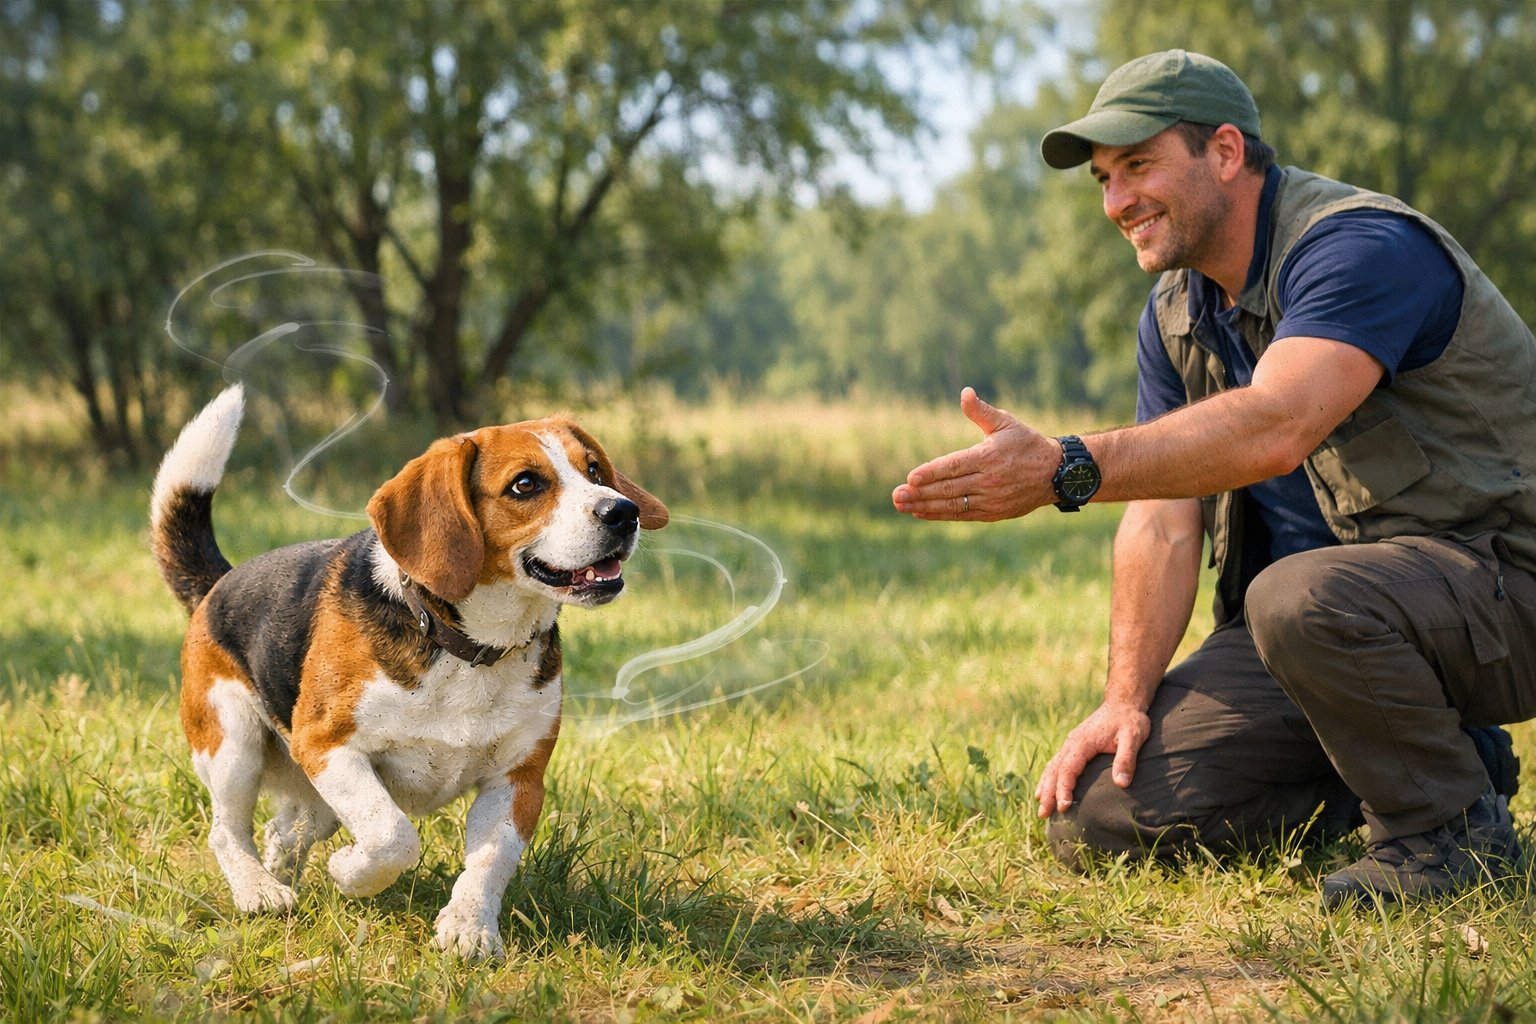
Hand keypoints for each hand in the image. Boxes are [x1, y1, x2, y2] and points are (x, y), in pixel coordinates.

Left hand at [891, 387, 1059, 520]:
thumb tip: (965, 392)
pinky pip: (962, 514)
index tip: (911, 477)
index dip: (932, 472)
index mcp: (989, 457)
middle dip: (920, 493)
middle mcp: (989, 480)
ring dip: (925, 506)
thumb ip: (981, 411)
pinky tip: (920, 513)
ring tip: (901, 505)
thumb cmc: (1027, 443)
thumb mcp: (1006, 422)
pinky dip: (940, 514)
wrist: (1056, 473)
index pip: (954, 466)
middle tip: (896, 495)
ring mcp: (991, 499)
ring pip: (953, 504)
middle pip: (949, 488)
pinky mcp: (993, 512)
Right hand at [1034, 701, 1150, 817]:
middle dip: (1048, 792)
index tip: (1064, 807)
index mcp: (1083, 742)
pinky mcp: (1074, 746)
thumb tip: (1121, 784)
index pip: (1068, 769)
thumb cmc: (1129, 720)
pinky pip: (1057, 763)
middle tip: (1043, 814)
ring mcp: (1071, 744)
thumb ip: (1126, 759)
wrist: (1123, 703)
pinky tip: (1046, 789)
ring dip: (1045, 786)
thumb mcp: (1133, 737)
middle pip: (1055, 770)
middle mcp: (1072, 743)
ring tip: (1041, 806)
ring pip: (1052, 767)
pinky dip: (1049, 777)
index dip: (1064, 788)